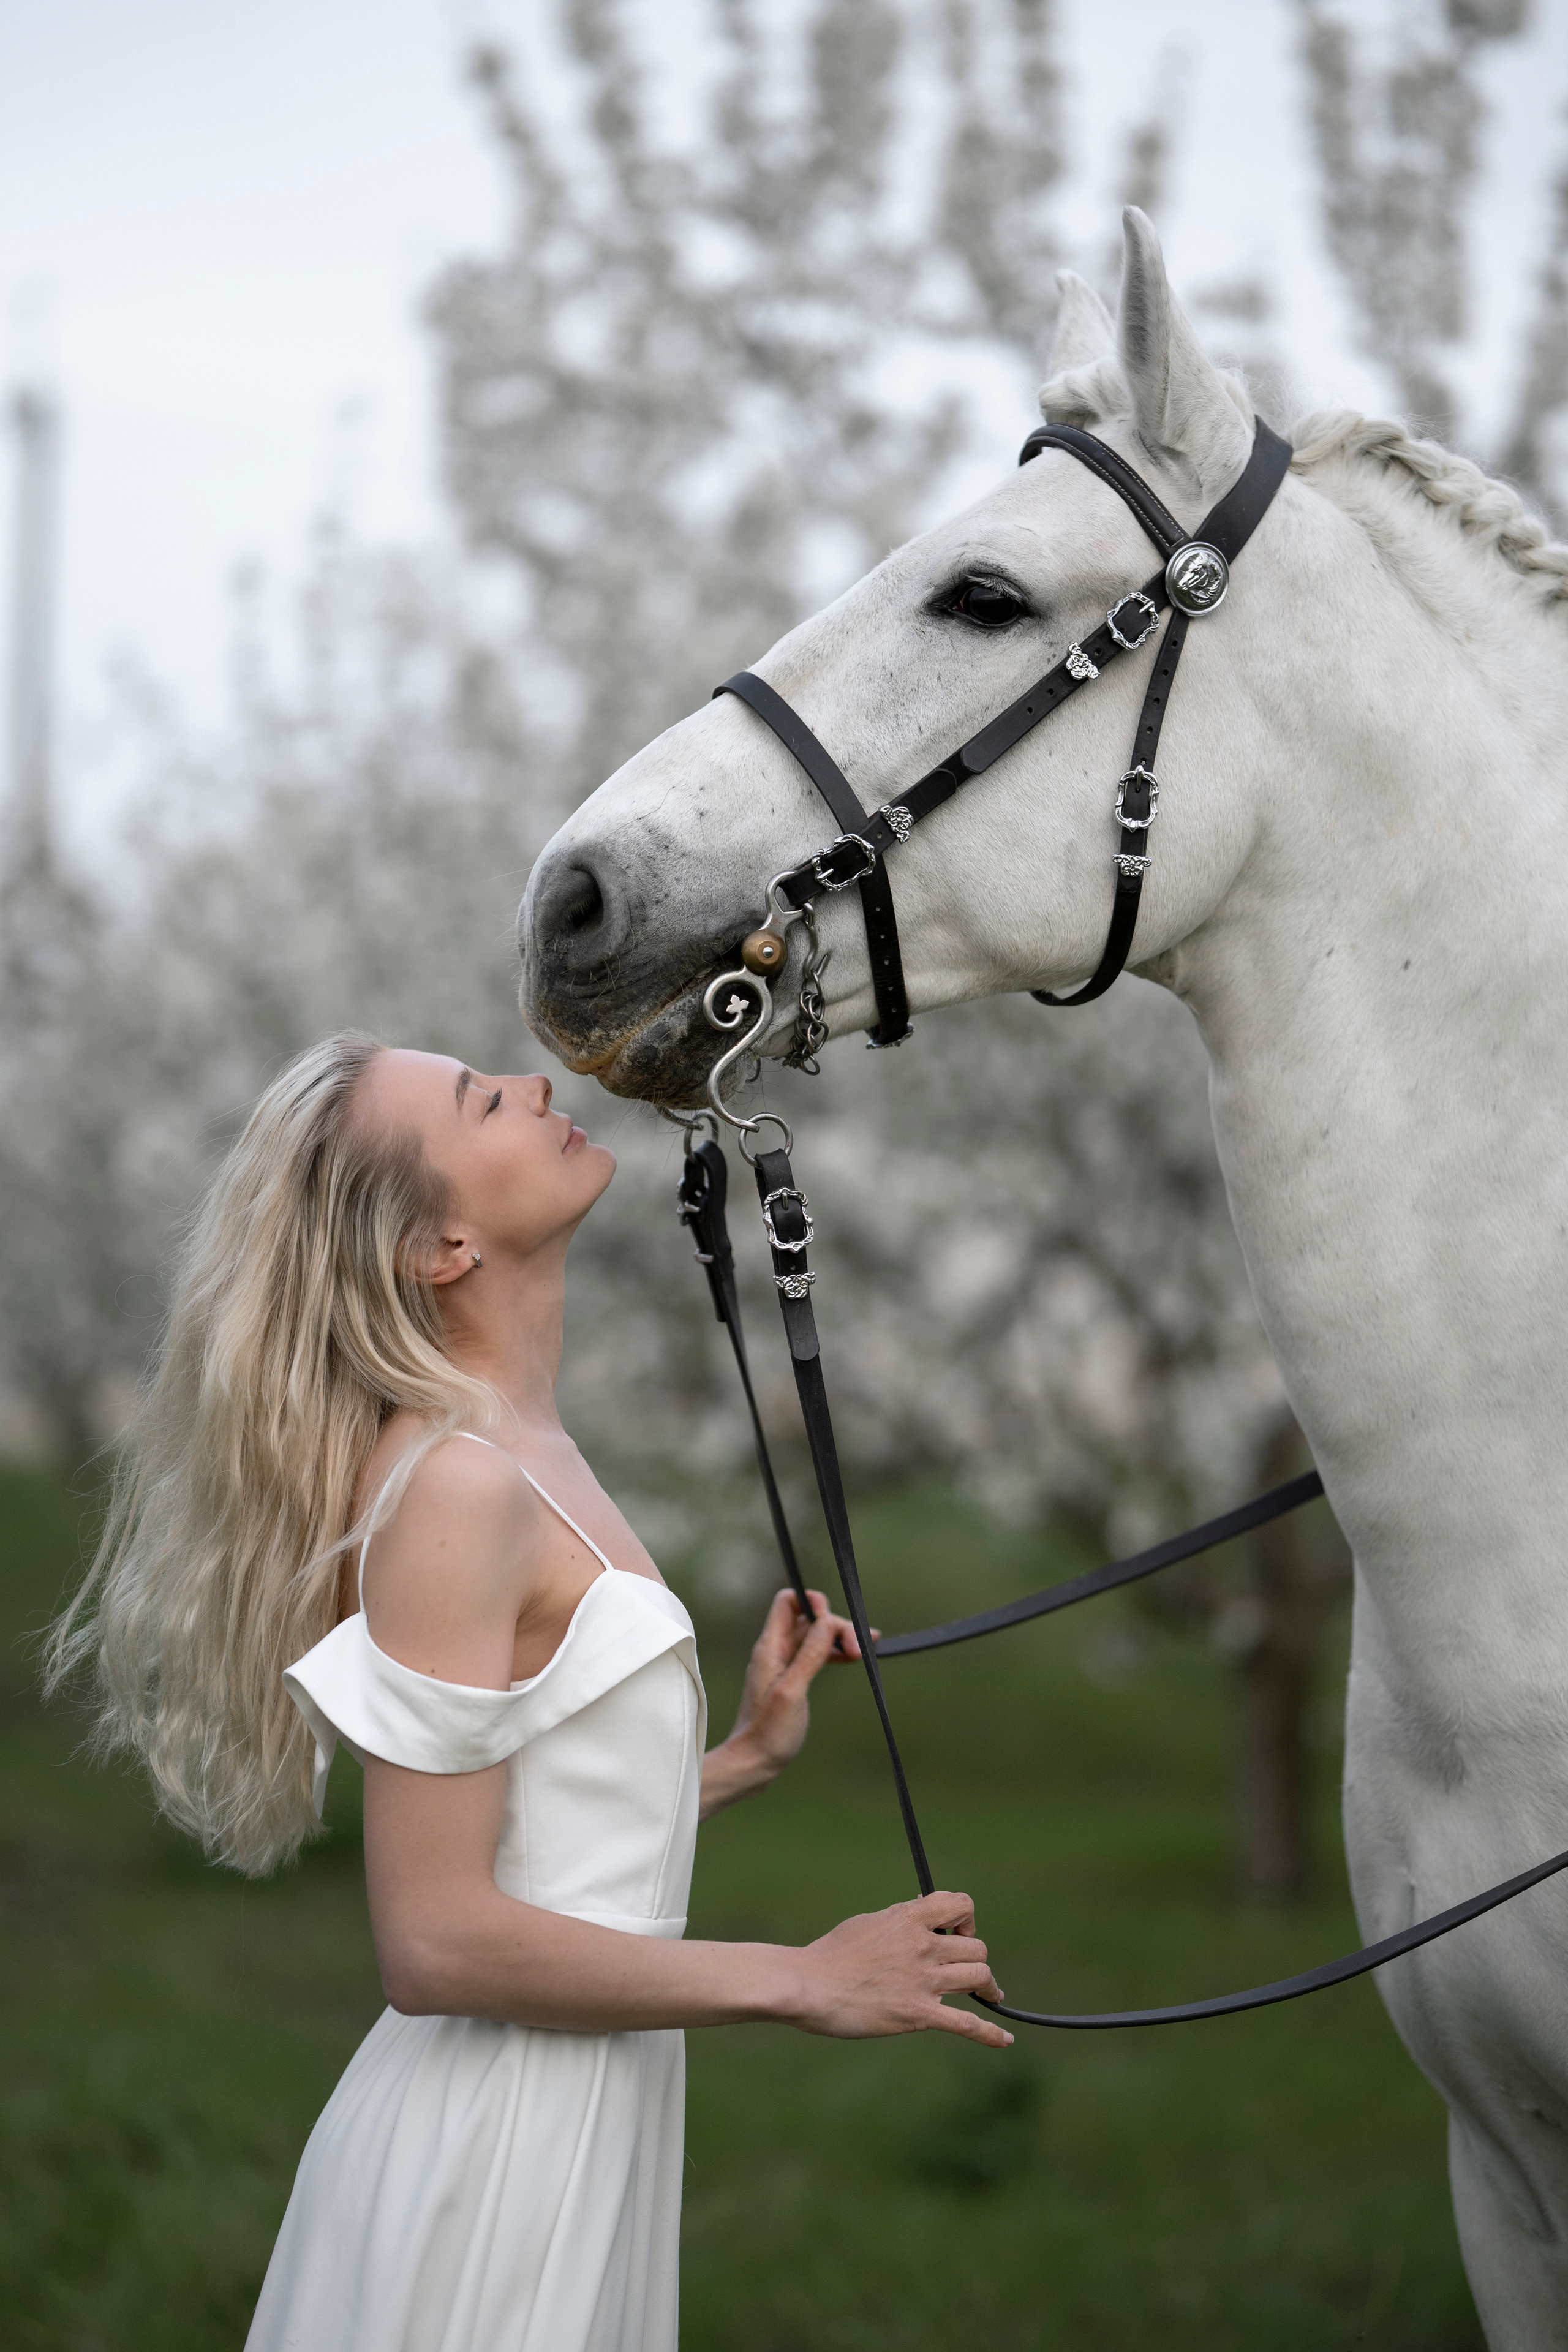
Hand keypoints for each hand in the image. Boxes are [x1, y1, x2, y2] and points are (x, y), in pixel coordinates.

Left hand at [728, 1587, 867, 1781]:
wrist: (754, 1762)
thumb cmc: (769, 1732)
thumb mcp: (792, 1691)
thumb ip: (809, 1655)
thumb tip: (826, 1621)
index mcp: (770, 1648)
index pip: (787, 1602)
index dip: (812, 1601)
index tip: (834, 1620)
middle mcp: (776, 1650)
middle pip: (809, 1618)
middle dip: (836, 1625)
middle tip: (860, 1647)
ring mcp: (784, 1664)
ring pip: (815, 1636)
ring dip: (839, 1638)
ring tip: (865, 1649)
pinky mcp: (792, 1678)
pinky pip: (815, 1654)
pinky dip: (834, 1652)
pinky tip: (852, 1657)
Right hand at [788, 1890, 1012, 2048]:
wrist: (810, 1985)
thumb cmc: (832, 1954)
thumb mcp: (869, 1922)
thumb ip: (900, 1919)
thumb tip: (922, 1912)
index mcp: (909, 1918)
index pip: (961, 1904)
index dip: (966, 1918)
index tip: (955, 1932)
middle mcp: (923, 1945)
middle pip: (977, 1947)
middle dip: (974, 1959)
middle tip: (961, 1972)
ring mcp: (923, 1980)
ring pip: (980, 1977)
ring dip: (986, 1988)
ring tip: (987, 1995)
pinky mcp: (918, 2013)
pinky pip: (966, 2023)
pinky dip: (990, 2033)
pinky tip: (1004, 2041)